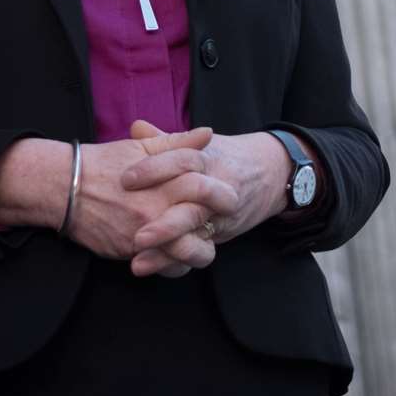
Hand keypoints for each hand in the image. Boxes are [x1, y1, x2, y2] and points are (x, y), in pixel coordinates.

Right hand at [65, 127, 238, 274]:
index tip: (229, 197)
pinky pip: (165, 267)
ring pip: (190, 253)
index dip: (223, 194)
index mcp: (165, 180)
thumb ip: (177, 143)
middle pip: (205, 225)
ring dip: (199, 251)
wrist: (63, 188)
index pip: (207, 189)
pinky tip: (176, 255)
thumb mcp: (140, 147)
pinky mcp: (132, 251)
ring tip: (200, 243)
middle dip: (218, 226)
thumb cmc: (102, 163)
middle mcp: (159, 208)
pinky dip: (174, 264)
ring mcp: (146, 233)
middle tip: (221, 223)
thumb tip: (208, 134)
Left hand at [123, 121, 288, 276]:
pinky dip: (175, 262)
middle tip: (136, 236)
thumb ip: (166, 140)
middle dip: (166, 224)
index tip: (126, 179)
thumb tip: (136, 127)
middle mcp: (218, 188)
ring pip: (197, 234)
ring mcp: (221, 215)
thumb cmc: (224, 157)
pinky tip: (152, 268)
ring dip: (167, 251)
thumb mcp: (200, 145)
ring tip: (138, 262)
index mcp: (208, 160)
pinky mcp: (220, 235)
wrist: (269, 174)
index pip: (183, 161)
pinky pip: (199, 252)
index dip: (154, 169)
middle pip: (193, 206)